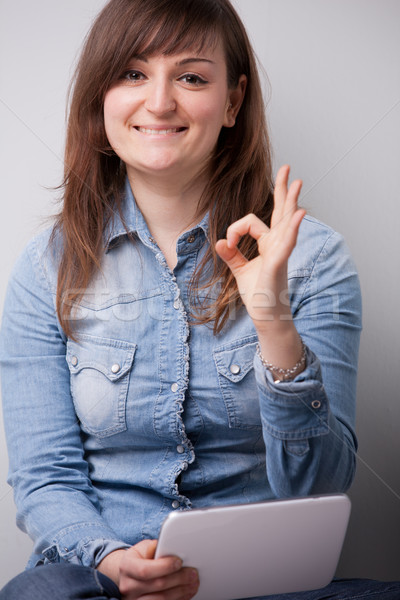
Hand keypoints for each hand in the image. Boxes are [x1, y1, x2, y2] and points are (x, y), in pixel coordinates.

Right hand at [97, 540, 198, 599]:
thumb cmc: (139, 559)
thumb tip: (162, 545)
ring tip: (193, 584)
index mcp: (127, 567)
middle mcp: (128, 586)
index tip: (179, 562)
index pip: (145, 570)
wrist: (129, 575)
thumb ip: (152, 548)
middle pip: (157, 585)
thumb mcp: (142, 548)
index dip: (164, 566)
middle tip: (193, 573)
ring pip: (161, 599)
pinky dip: (178, 599)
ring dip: (181, 591)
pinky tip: (185, 593)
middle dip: (179, 578)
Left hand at [215, 164, 304, 328]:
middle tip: (287, 168)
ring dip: (291, 201)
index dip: (235, 229)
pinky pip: (287, 242)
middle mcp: (277, 244)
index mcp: (268, 244)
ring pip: (286, 221)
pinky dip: (293, 227)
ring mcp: (280, 252)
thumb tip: (219, 240)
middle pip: (281, 211)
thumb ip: (231, 254)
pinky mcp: (279, 263)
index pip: (251, 222)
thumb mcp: (240, 270)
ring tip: (296, 182)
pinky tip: (299, 213)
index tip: (227, 243)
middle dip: (283, 190)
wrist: (266, 316)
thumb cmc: (258, 294)